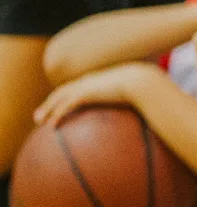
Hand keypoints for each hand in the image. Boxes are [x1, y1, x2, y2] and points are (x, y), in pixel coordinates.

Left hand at [33, 63, 156, 125]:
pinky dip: (56, 114)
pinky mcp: (85, 93)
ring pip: (59, 97)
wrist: (143, 83)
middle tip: (42, 113)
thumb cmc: (147, 90)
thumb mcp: (140, 96)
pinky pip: (65, 105)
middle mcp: (90, 81)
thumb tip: (145, 115)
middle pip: (64, 90)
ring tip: (39, 120)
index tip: (62, 103)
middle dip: (51, 101)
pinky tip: (51, 126)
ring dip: (47, 108)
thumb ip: (135, 104)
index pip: (79, 86)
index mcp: (101, 80)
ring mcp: (86, 86)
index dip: (68, 95)